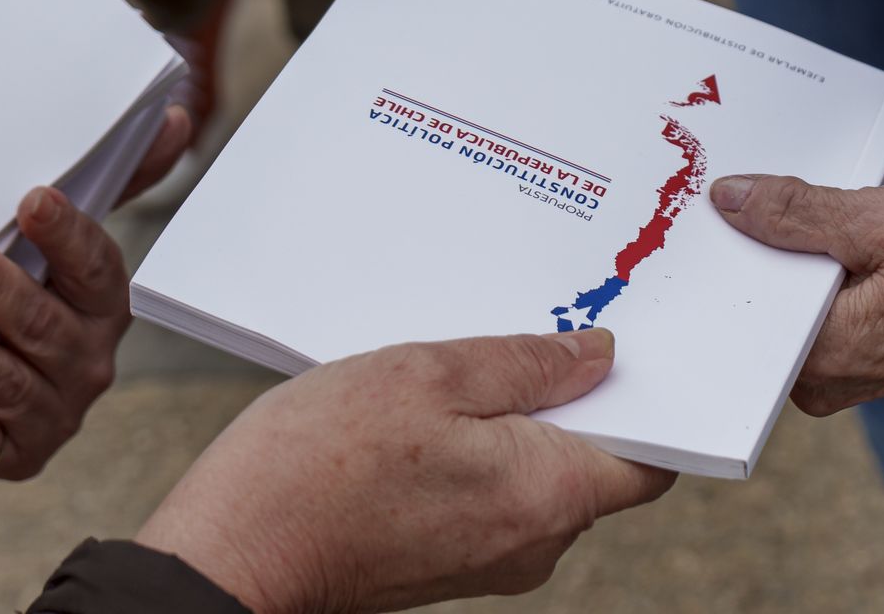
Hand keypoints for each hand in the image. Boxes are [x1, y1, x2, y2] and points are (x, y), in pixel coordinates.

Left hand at [0, 106, 190, 477]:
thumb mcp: (64, 244)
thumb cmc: (30, 298)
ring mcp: (51, 413)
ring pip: (7, 382)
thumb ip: (117, 182)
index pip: (94, 267)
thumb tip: (176, 115)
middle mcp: (87, 361)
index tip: (31, 199)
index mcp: (103, 304)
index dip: (66, 234)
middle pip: (42, 324)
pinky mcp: (9, 457)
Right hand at [135, 330, 674, 612]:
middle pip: (593, 459)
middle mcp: (533, 542)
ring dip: (510, 413)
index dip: (648, 397)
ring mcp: (489, 557)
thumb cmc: (317, 467)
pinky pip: (490, 489)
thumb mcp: (424, 375)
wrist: (232, 555)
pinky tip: (425, 405)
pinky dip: (475, 444)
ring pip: (534, 469)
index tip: (624, 341)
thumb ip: (523, 363)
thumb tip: (598, 357)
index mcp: (547, 497)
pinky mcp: (446, 559)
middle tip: (528, 324)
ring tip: (457, 361)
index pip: (651, 459)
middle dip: (569, 392)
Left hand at [709, 175, 883, 416]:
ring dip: (792, 261)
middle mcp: (824, 381)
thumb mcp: (883, 220)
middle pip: (763, 306)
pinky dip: (819, 276)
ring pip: (791, 307)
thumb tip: (731, 199)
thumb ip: (800, 213)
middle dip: (760, 253)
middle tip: (755, 199)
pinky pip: (818, 314)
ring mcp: (843, 376)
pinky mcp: (861, 359)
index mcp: (822, 357)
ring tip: (800, 215)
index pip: (744, 306)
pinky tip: (830, 241)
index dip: (730, 253)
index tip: (719, 211)